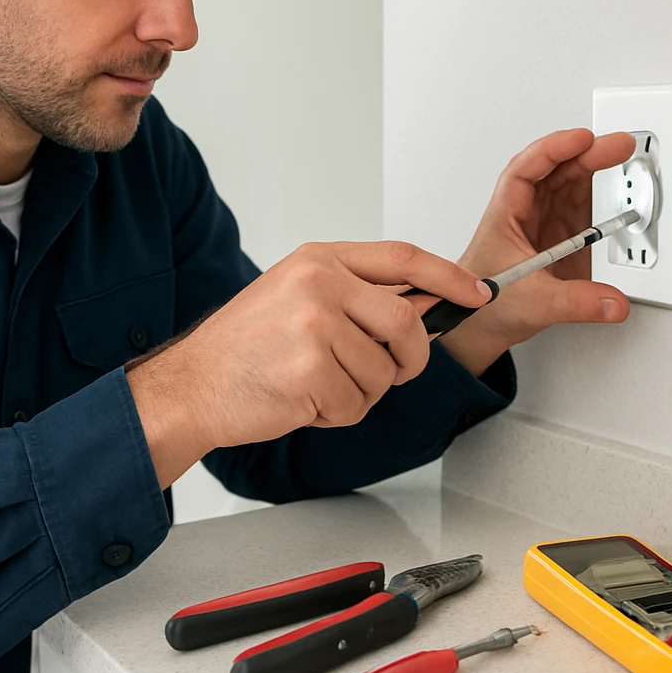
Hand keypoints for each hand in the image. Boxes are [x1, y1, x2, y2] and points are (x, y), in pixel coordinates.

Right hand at [125, 241, 490, 486]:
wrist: (192, 385)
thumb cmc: (246, 346)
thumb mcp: (299, 294)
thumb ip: (360, 294)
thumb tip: (428, 303)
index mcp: (320, 260)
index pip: (403, 258)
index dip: (449, 276)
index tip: (479, 292)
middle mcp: (318, 284)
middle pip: (407, 322)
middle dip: (409, 358)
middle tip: (390, 370)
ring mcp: (313, 327)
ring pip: (384, 372)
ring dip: (362, 392)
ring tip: (317, 383)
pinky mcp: (309, 371)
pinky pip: (358, 404)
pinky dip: (338, 414)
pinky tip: (302, 399)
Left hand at [437, 128, 637, 375]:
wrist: (482, 327)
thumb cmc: (485, 305)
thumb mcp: (533, 302)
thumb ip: (576, 302)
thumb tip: (613, 301)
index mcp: (507, 216)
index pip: (527, 170)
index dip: (554, 149)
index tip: (581, 140)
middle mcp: (525, 214)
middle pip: (555, 170)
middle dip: (585, 152)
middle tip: (617, 145)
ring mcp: (544, 224)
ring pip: (568, 183)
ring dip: (592, 166)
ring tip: (620, 154)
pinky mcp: (560, 238)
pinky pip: (580, 206)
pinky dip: (598, 193)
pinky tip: (614, 188)